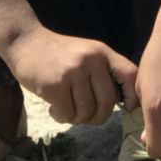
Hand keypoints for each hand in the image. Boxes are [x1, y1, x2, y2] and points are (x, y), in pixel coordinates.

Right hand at [5, 27, 137, 125]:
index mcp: (102, 53)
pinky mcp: (54, 85)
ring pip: (87, 112)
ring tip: (67, 109)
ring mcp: (72, 72)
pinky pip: (68, 115)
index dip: (133, 97)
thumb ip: (105, 73)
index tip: (127, 108)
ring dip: (77, 118)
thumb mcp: (87, 54)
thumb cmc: (60, 55)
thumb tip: (127, 104)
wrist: (26, 42)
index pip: (130, 75)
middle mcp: (91, 60)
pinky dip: (62, 117)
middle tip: (85, 116)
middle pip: (108, 103)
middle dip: (98, 117)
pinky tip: (54, 109)